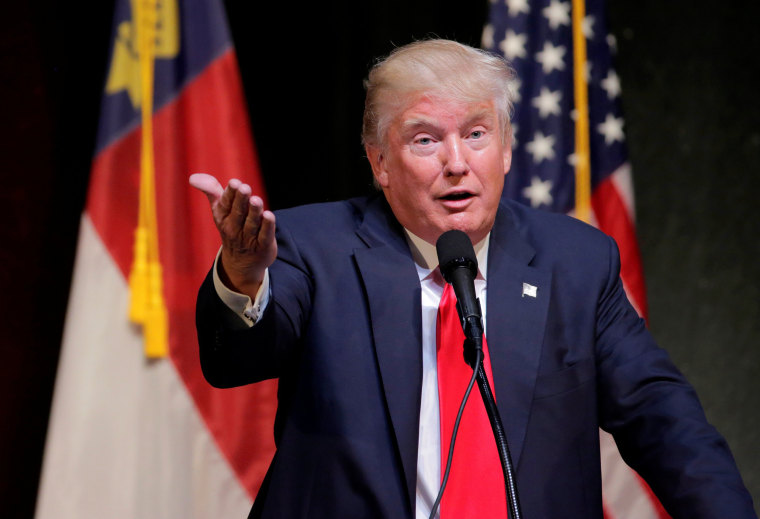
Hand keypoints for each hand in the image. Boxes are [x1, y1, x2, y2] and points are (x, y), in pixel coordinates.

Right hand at [190, 173, 276, 298]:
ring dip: (254, 211)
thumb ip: (211, 191)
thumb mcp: (219, 211)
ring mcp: (249, 237)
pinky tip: (269, 215)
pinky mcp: (263, 245)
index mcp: (222, 217)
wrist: (241, 263)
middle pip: (238, 212)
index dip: (231, 193)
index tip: (234, 183)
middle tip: (245, 188)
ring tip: (256, 200)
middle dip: (241, 199)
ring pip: (252, 222)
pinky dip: (267, 226)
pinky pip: (265, 235)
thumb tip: (193, 177)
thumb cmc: (231, 227)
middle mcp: (234, 227)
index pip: (226, 203)